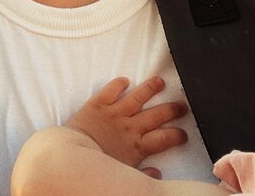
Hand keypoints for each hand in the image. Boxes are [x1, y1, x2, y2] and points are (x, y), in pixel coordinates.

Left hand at [65, 76, 187, 167]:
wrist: (71, 158)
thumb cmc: (96, 168)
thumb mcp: (124, 175)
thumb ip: (143, 175)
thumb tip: (158, 175)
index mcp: (138, 146)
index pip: (165, 138)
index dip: (177, 135)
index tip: (183, 134)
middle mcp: (129, 127)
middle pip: (157, 115)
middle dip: (172, 109)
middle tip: (182, 105)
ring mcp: (114, 113)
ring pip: (137, 97)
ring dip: (150, 88)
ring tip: (160, 81)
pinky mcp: (98, 104)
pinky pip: (110, 90)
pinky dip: (118, 83)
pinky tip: (125, 80)